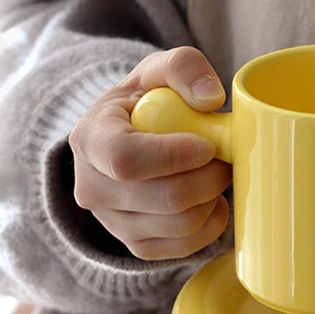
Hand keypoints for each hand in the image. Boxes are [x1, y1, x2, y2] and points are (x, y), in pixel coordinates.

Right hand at [69, 47, 230, 260]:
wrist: (126, 140)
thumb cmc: (144, 103)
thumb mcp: (156, 71)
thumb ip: (183, 67)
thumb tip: (209, 99)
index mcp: (90, 139)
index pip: (127, 160)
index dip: (175, 156)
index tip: (207, 145)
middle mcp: (92, 188)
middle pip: (165, 199)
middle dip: (209, 177)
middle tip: (224, 157)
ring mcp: (111, 223)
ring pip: (181, 225)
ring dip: (213, 198)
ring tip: (214, 173)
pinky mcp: (135, 246)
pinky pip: (185, 246)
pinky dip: (210, 223)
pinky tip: (208, 198)